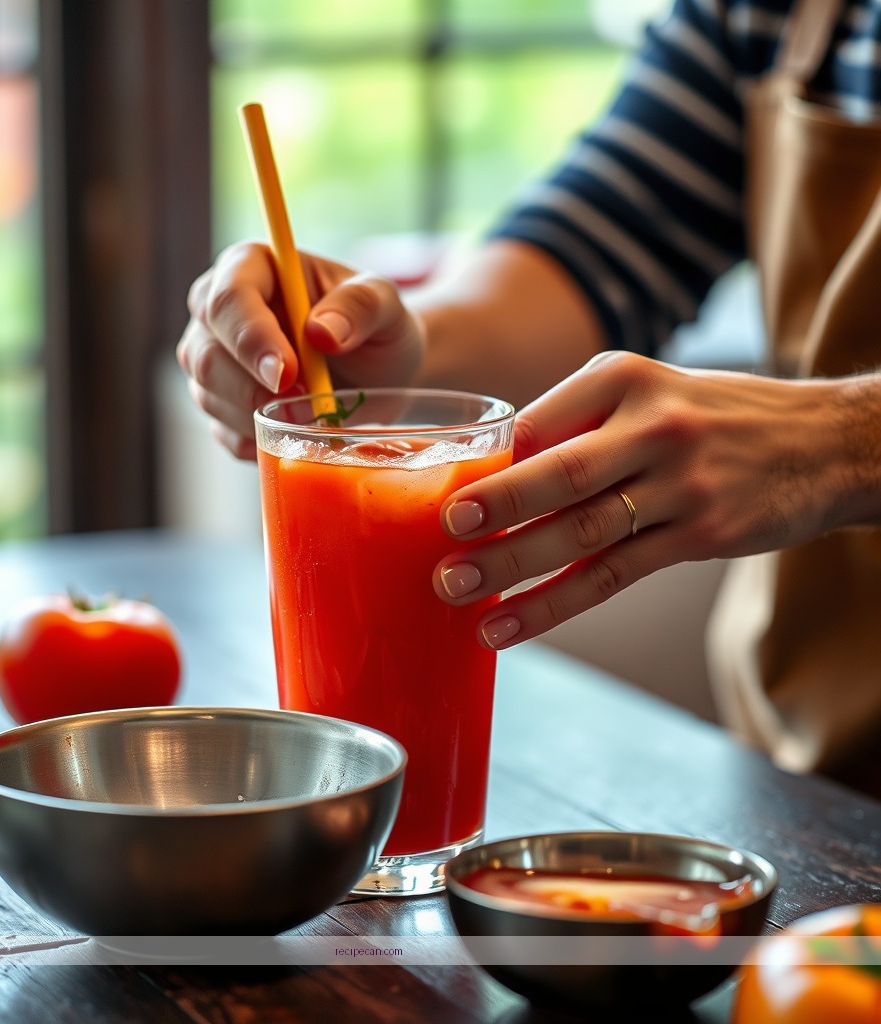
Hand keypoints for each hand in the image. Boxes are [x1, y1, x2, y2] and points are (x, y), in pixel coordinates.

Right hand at [176, 241, 424, 459]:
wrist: (379, 372)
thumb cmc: (377, 328)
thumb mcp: (386, 306)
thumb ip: (361, 305)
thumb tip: (321, 330)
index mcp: (252, 268)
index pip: (228, 298)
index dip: (250, 338)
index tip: (287, 374)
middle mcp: (220, 312)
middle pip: (204, 354)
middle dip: (254, 389)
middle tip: (309, 406)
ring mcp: (214, 359)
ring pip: (208, 396)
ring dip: (262, 417)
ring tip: (313, 415)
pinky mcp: (221, 403)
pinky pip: (223, 431)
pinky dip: (262, 441)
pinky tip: (296, 431)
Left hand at [432, 351, 871, 648]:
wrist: (821, 441)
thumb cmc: (709, 417)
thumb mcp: (645, 392)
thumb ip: (576, 424)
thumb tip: (491, 473)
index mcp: (622, 377)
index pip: (535, 423)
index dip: (483, 464)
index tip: (430, 494)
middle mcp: (651, 425)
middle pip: (557, 474)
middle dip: (493, 510)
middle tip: (440, 537)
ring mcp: (680, 483)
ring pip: (581, 533)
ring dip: (512, 568)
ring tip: (456, 592)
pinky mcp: (699, 534)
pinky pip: (611, 576)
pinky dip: (553, 606)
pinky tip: (509, 627)